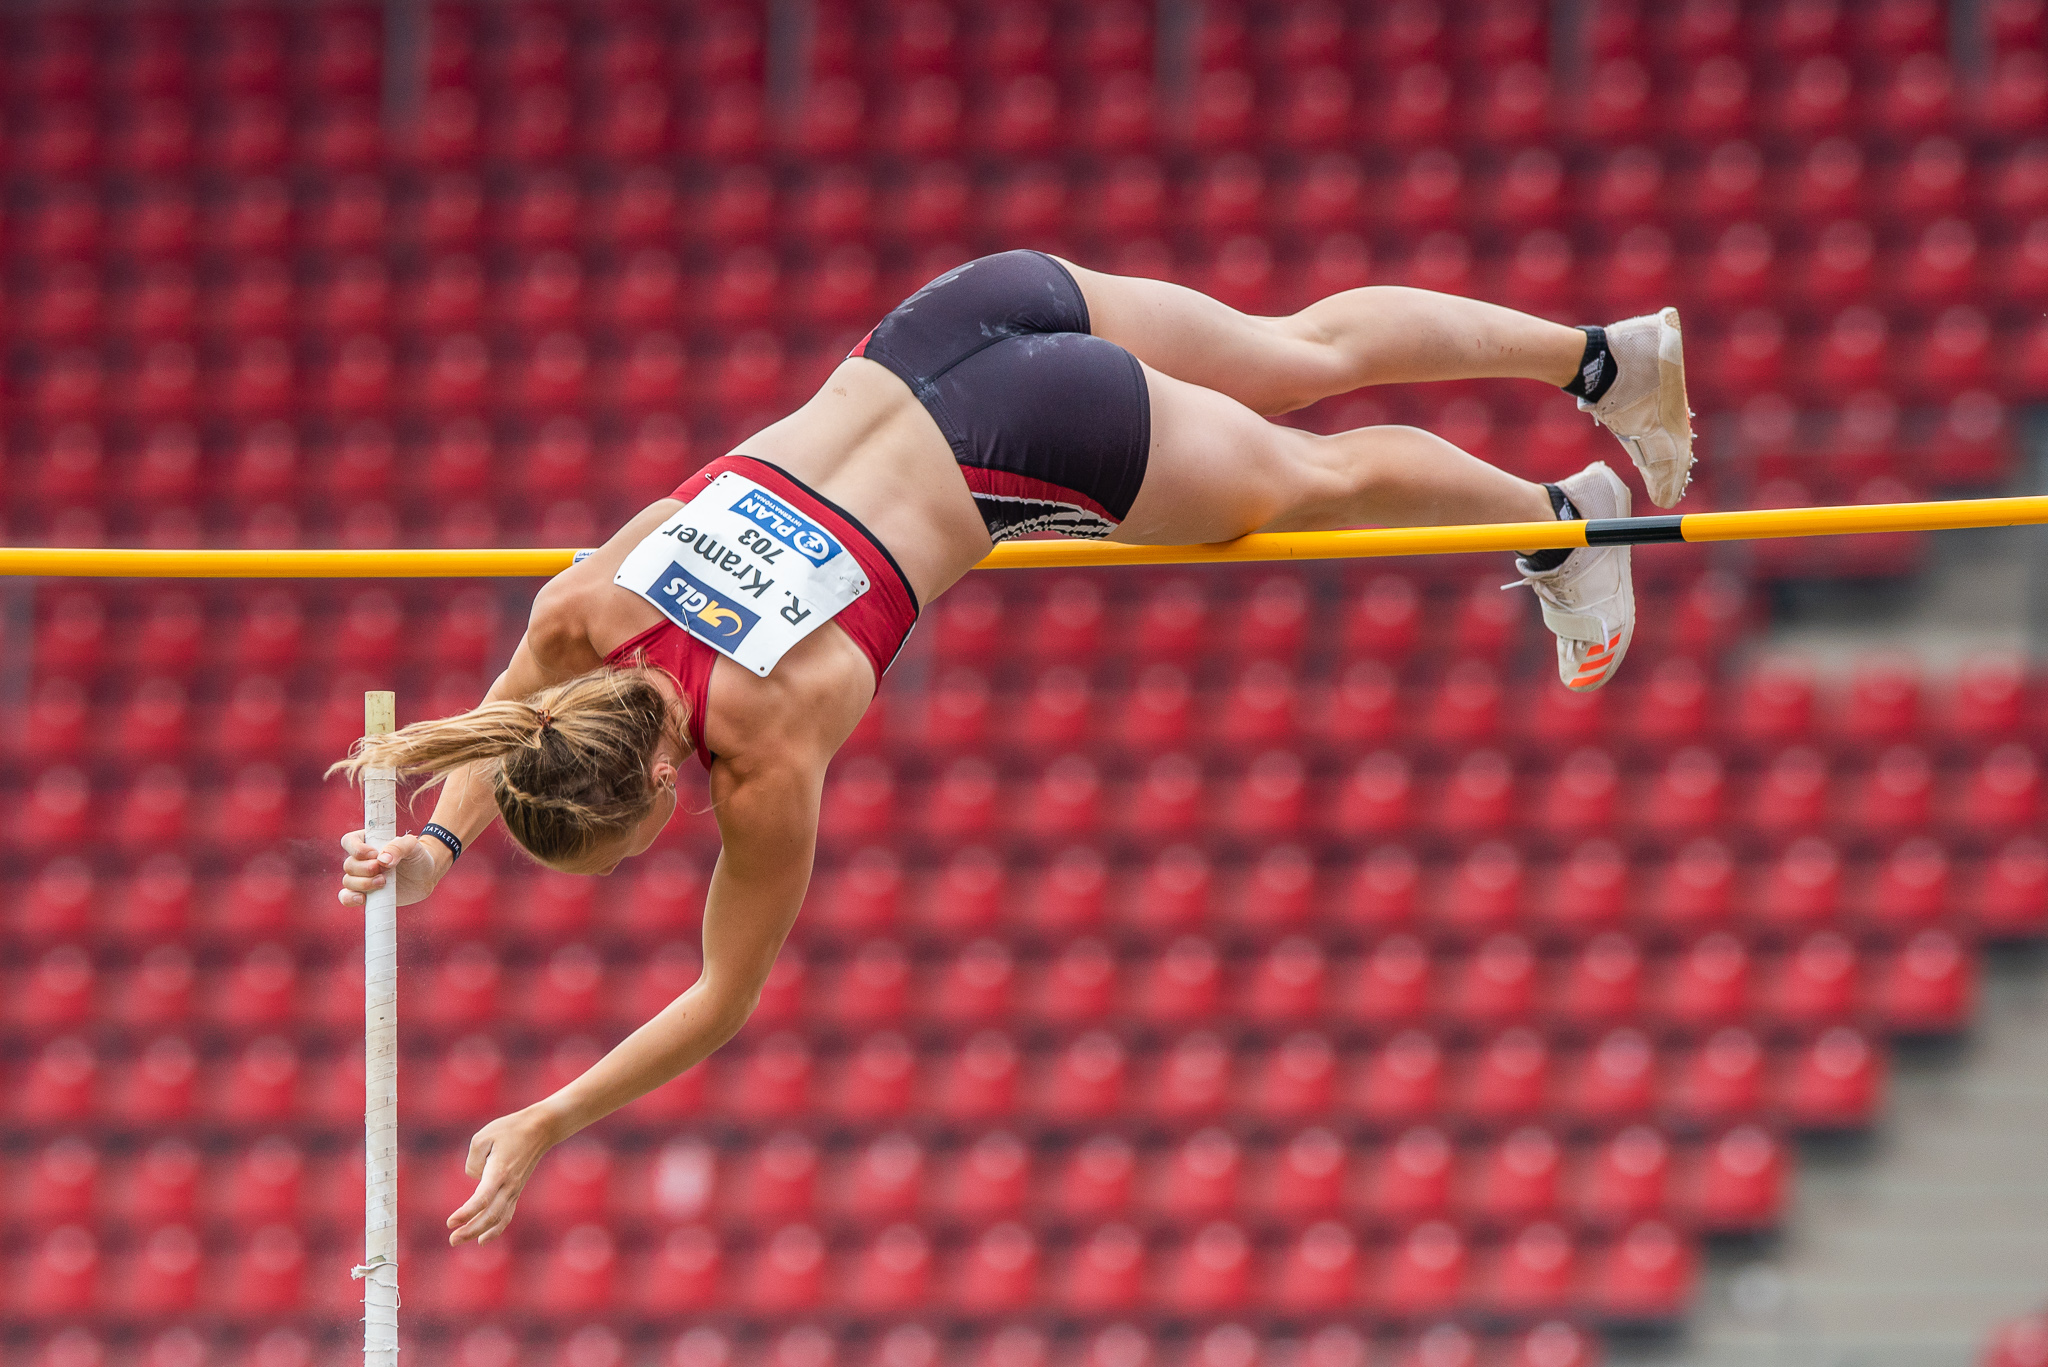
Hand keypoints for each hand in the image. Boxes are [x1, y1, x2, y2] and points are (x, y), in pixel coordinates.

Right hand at [337, 830, 441, 907]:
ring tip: (383, 882)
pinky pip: (346, 897)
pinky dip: (349, 898)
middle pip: (349, 864)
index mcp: (368, 842)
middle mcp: (361, 860)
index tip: (374, 854)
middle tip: (385, 870)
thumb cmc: (417, 857)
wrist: (425, 877)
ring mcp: (361, 877)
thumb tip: (382, 859)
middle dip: (365, 869)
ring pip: (348, 881)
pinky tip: (362, 899)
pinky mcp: (365, 893)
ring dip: (363, 884)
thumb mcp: (412, 846)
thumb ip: (398, 847)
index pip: (349, 841)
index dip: (357, 849)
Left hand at [447, 1108, 557, 1244]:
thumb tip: (475, 1179)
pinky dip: (495, 1229)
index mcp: (499, 1171)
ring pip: (497, 1219)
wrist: (540, 1129)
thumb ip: (472, 1162)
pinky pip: (506, 1215)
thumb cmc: (508, 1130)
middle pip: (490, 1215)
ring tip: (458, 1240)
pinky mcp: (516, 1191)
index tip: (450, 1222)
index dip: (466, 1213)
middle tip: (452, 1240)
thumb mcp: (482, 1138)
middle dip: (470, 1230)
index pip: (482, 1199)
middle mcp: (508, 1185)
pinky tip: (482, 1239)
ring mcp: (514, 1190)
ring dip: (478, 1232)